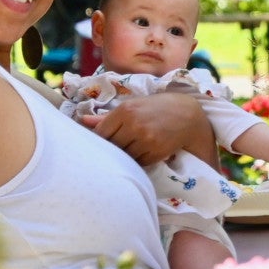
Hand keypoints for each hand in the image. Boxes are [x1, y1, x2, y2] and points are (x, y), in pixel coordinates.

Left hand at [81, 92, 208, 166]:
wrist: (187, 114)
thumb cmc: (155, 108)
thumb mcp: (132, 106)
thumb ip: (106, 117)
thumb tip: (82, 120)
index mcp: (125, 110)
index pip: (101, 133)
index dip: (100, 140)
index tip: (104, 141)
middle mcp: (134, 125)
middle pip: (111, 146)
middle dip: (112, 148)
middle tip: (116, 147)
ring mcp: (145, 139)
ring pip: (124, 156)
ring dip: (125, 156)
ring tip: (131, 148)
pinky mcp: (155, 152)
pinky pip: (138, 162)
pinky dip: (137, 160)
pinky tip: (142, 152)